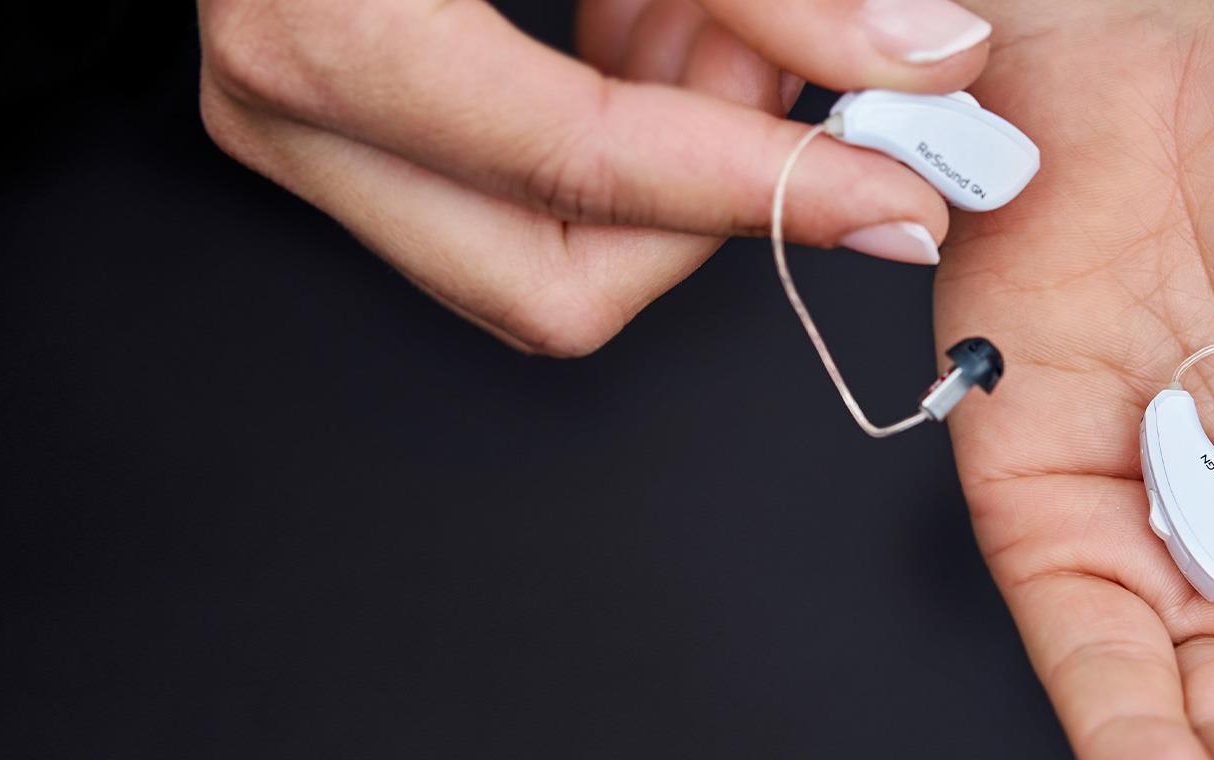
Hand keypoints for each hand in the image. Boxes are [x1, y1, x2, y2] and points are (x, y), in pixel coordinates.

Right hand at [195, 0, 994, 354]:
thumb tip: (920, 55)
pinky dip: (614, 122)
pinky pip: (508, 196)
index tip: (901, 198)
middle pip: (560, 279)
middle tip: (790, 70)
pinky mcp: (332, 122)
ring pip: (539, 251)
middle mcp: (293, 99)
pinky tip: (648, 18)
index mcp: (336, 20)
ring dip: (668, 155)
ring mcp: (300, 127)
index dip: (770, 189)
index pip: (587, 171)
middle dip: (709, 196)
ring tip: (709, 15)